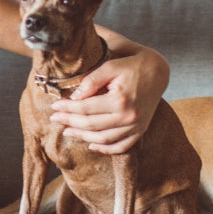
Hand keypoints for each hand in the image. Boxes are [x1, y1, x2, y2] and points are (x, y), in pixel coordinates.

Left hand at [48, 47, 168, 153]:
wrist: (159, 71)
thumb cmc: (132, 64)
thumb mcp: (111, 65)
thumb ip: (92, 81)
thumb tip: (74, 97)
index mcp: (120, 99)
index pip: (85, 108)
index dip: (67, 109)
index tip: (54, 107)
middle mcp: (129, 116)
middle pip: (92, 125)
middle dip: (70, 123)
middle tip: (55, 119)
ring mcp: (136, 126)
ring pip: (104, 139)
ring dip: (83, 137)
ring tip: (68, 131)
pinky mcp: (141, 130)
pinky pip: (121, 146)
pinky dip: (106, 149)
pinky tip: (91, 145)